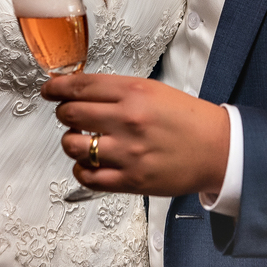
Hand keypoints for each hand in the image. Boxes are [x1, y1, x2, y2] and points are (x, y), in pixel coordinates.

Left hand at [41, 73, 229, 196]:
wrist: (217, 149)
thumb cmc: (186, 118)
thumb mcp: (153, 90)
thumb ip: (117, 91)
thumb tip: (80, 91)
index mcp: (134, 93)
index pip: (80, 86)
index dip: (57, 88)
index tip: (49, 90)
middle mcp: (127, 121)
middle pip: (71, 114)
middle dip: (65, 112)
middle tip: (71, 114)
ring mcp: (127, 153)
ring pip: (73, 146)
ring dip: (72, 141)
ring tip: (83, 139)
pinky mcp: (130, 180)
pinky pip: (87, 177)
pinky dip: (82, 169)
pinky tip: (90, 162)